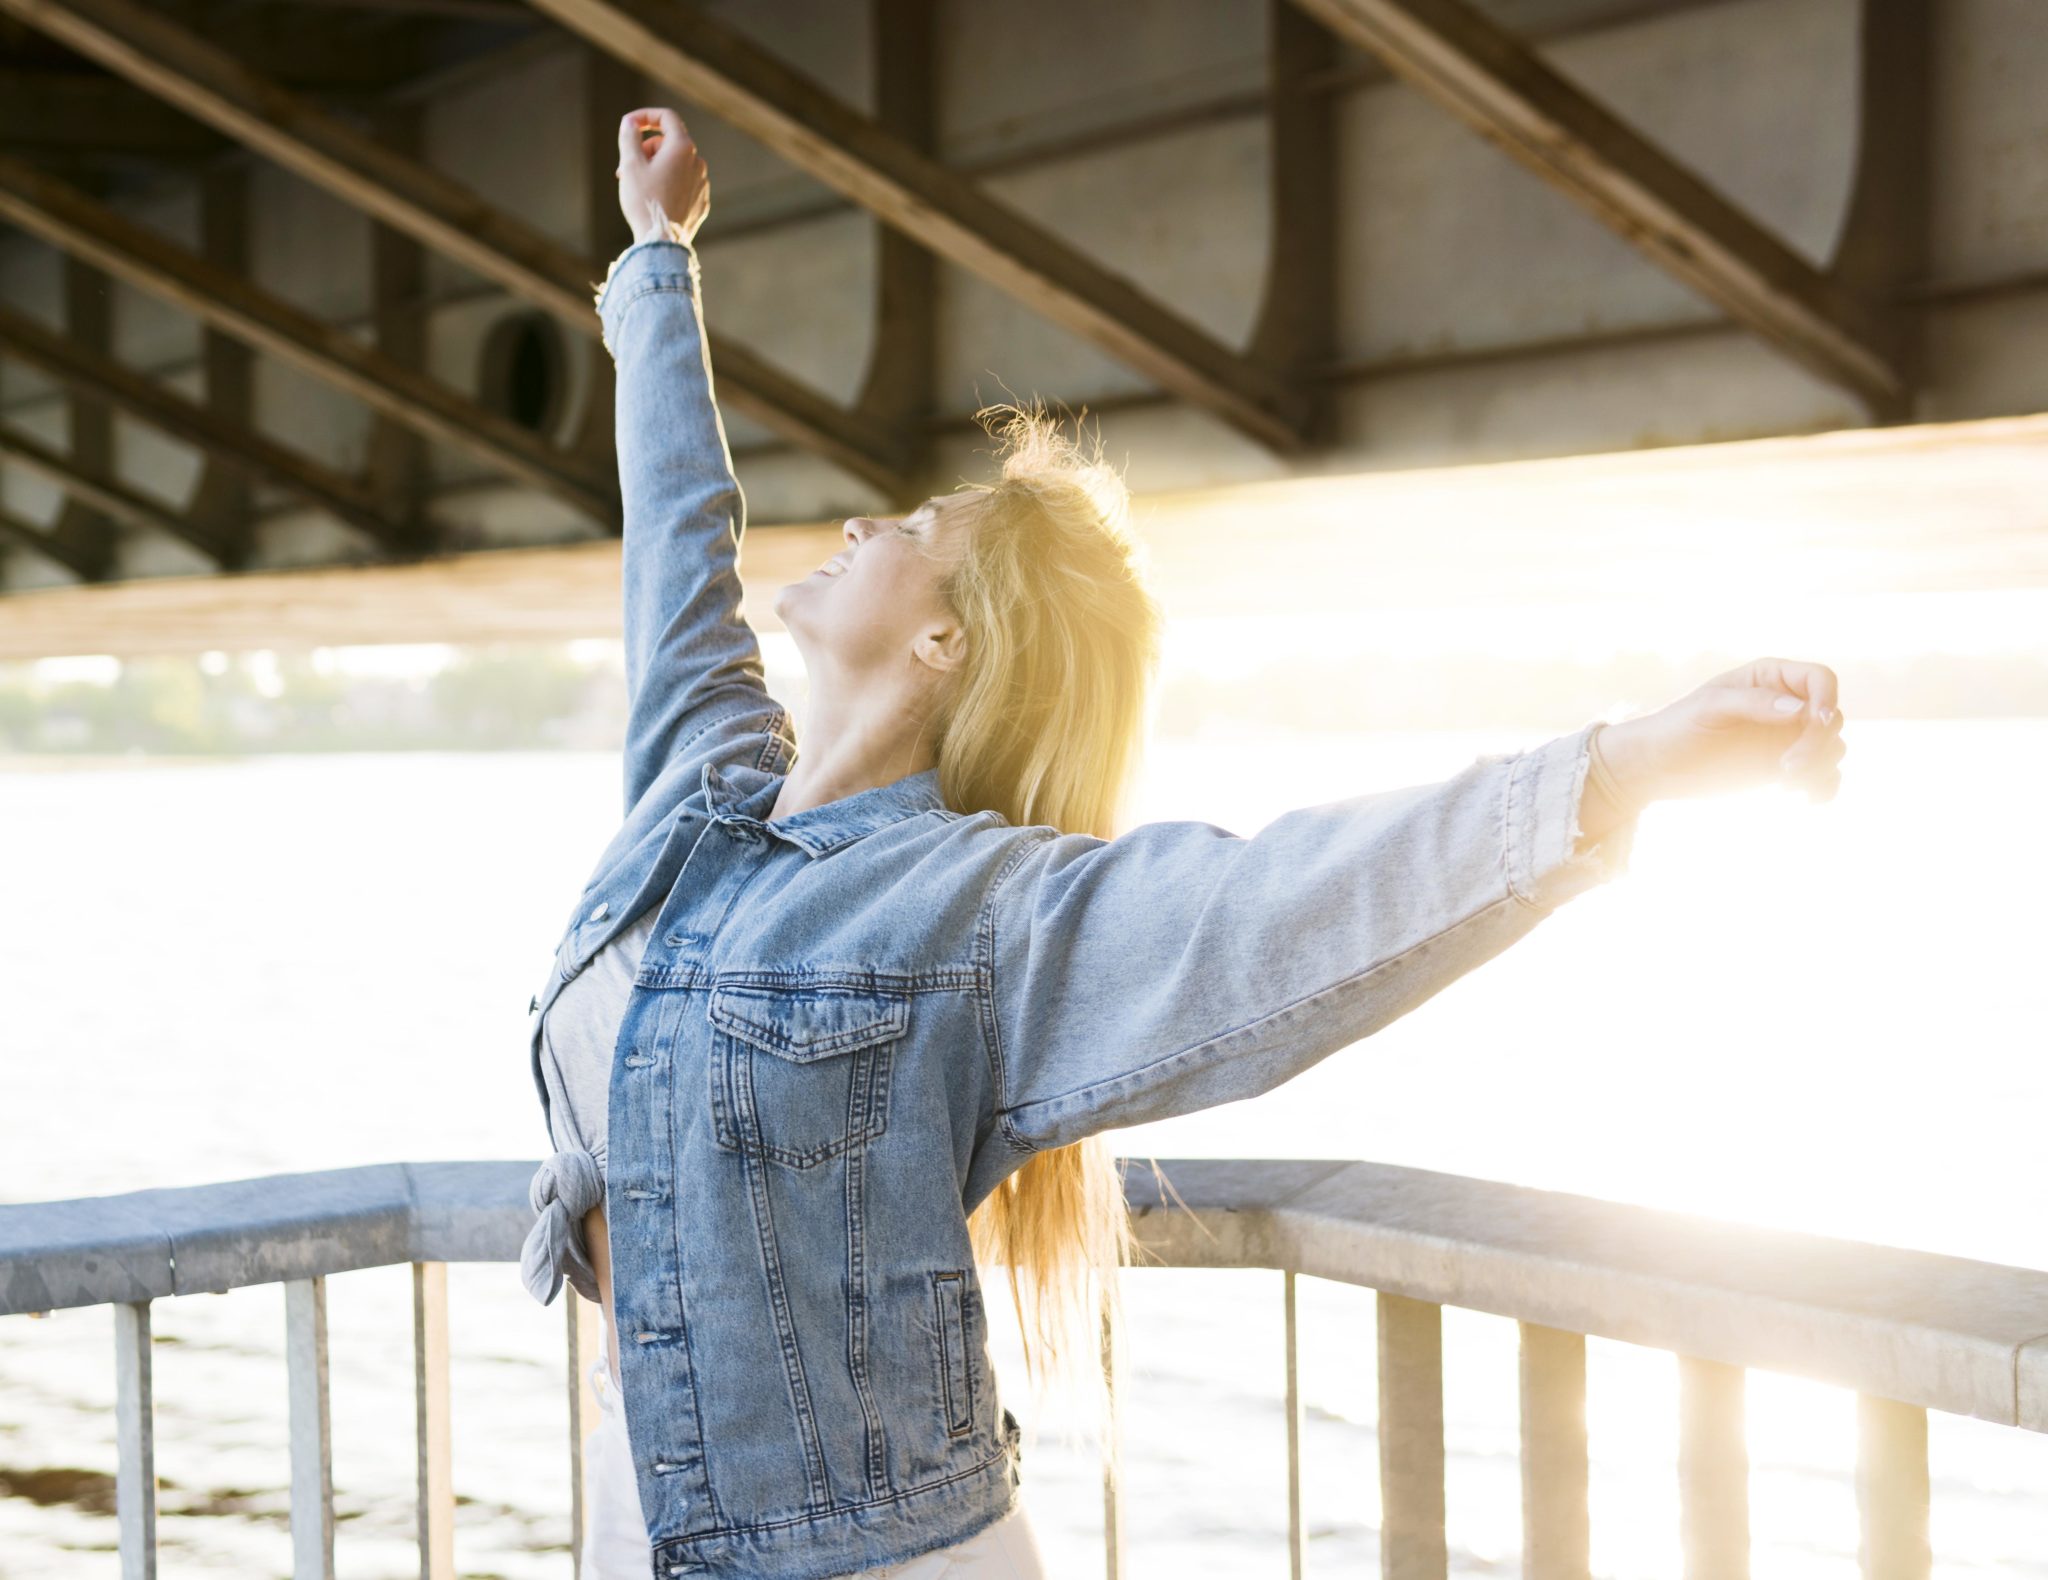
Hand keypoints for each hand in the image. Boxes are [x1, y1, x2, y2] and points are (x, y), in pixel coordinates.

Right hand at [616, 106, 708, 246]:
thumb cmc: (645, 201)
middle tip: (625, 168)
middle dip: (645, 149)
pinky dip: (667, 184)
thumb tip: (630, 122)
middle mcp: (698, 162)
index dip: (646, 116)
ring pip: (675, 165)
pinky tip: (653, 199)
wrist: (662, 241)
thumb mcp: (630, 164)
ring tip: (636, 186)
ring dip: (654, 168)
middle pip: (668, 143)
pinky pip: (682, 184)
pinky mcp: (701, 202)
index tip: (629, 125)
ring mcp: (702, 183)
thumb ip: (629, 136)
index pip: (667, 117)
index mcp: (682, 148)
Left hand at [1598, 656, 1845, 807]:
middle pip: (1831, 718)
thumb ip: (1753, 703)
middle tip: (1785, 767)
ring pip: (1832, 748)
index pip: (1821, 679)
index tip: (1816, 723)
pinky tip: (1807, 799)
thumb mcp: (1709, 708)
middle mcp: (1786, 705)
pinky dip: (1824, 786)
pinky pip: (1823, 775)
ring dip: (1820, 767)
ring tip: (1784, 782)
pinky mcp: (1785, 768)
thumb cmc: (1676, 727)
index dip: (1827, 700)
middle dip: (1818, 743)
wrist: (1656, 767)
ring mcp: (1787, 738)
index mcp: (1770, 678)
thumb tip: (1800, 710)